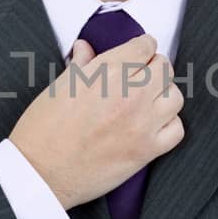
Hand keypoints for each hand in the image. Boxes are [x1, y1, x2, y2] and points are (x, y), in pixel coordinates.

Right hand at [9, 35, 184, 209]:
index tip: (139, 54)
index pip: (144, 45)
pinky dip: (168, 125)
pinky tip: (152, 126)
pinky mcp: (146, 150)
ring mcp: (141, 122)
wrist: (41, 172)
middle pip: (164, 68)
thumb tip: (85, 47)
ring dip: (163, 96)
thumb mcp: (59, 87)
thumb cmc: (43, 130)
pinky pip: (176, 130)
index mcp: (106, 72)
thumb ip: (81, 64)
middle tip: (141, 79)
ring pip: (174, 97)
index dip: (142, 48)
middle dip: (154, 69)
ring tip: (147, 102)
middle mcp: (129, 94)